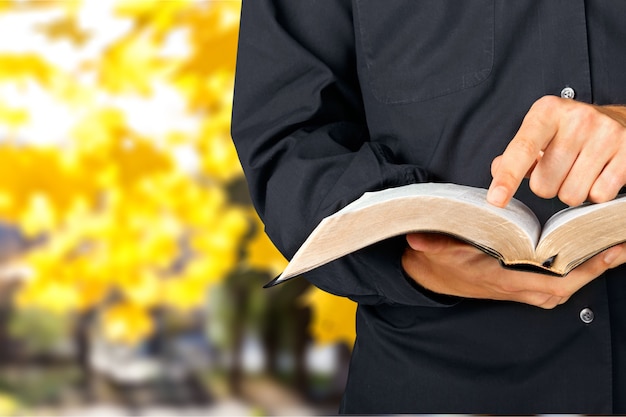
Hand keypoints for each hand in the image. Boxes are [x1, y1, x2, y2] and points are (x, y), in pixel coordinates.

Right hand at [402, 232, 625, 308]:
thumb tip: (416, 239)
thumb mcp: (435, 250)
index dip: (582, 271)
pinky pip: (556, 285)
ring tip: (611, 250)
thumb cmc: (440, 263)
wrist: (432, 276)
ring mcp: (520, 290)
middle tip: (620, 246)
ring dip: (589, 272)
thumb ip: (432, 244)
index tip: (604, 253)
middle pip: (568, 287)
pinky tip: (586, 258)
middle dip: (596, 269)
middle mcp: (516, 288)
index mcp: (502, 279)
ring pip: (565, 288)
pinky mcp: (521, 286)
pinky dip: (575, 274)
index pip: (552, 283)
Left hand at [487, 96, 625, 207]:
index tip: (496, 200)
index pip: (522, 150)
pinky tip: (599, 173)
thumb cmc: (570, 131)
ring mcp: (607, 135)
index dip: (508, 178)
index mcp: (547, 111)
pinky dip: (596, 192)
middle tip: (560, 168)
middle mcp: (578, 119)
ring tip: (579, 169)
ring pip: (571, 195)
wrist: (620, 120)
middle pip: (544, 185)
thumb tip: (497, 169)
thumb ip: (515, 154)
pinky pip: (599, 196)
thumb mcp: (538, 132)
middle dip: (547, 186)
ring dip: (571, 191)